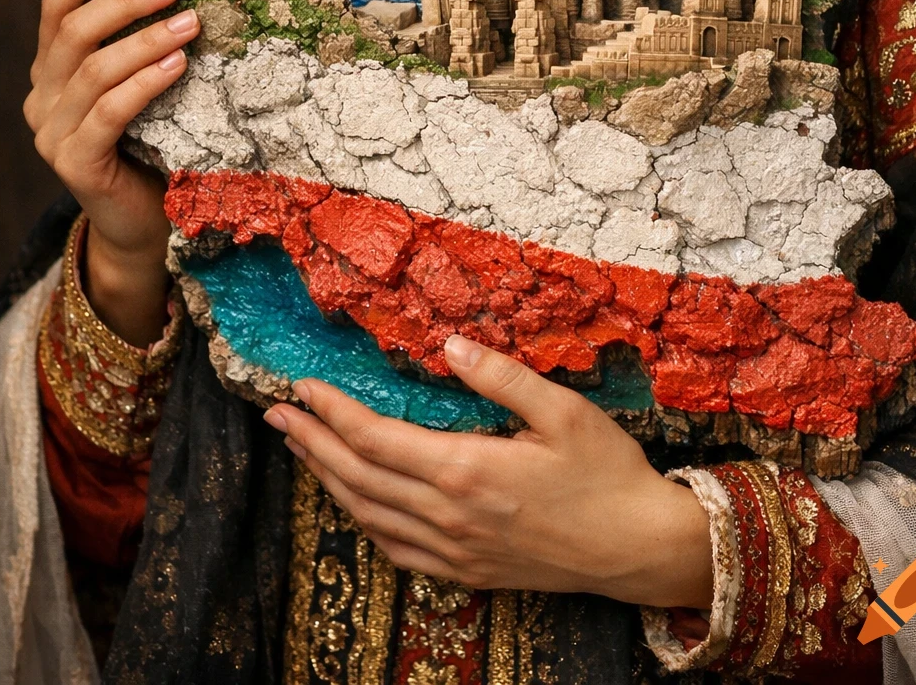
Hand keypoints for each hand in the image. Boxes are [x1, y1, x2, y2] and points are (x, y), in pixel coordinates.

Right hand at [23, 0, 199, 344]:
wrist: (145, 227)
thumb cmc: (155, 147)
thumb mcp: (146, 88)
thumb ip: (143, 48)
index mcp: (53, 73)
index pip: (55, 13)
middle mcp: (43, 99)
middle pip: (72, 33)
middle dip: (124, 2)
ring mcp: (53, 134)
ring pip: (93, 71)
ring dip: (145, 41)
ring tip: (190, 23)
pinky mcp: (75, 165)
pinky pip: (109, 113)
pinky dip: (144, 84)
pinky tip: (177, 65)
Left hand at [265, 335, 713, 608]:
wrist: (639, 548)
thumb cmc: (607, 473)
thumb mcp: (564, 410)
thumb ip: (502, 377)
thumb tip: (451, 344)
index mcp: (467, 472)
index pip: (375, 440)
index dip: (332, 413)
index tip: (301, 387)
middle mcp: (450, 517)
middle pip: (358, 479)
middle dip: (312, 444)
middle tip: (276, 415)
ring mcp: (455, 551)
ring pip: (370, 517)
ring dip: (328, 481)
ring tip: (302, 450)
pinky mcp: (468, 572)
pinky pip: (397, 550)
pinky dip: (364, 522)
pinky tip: (355, 504)